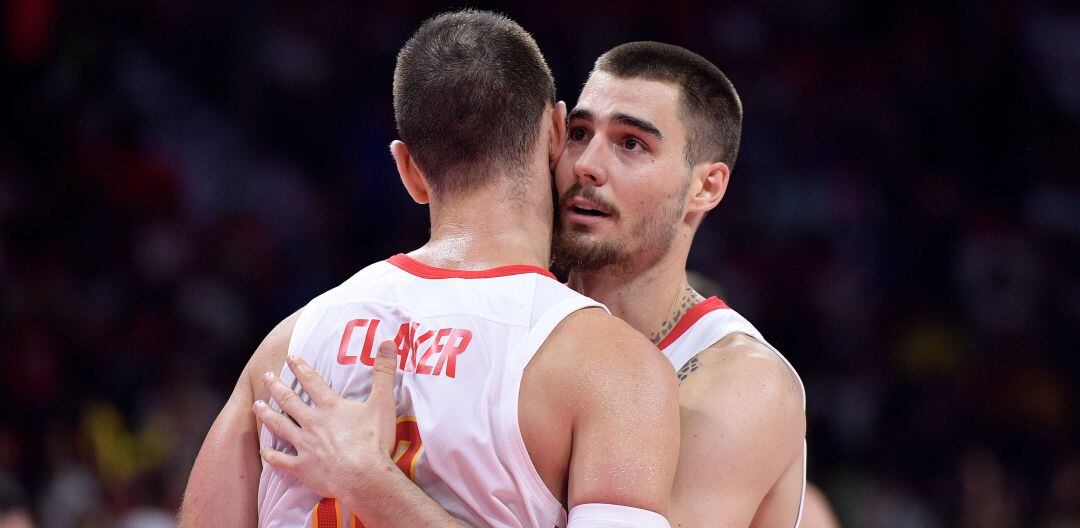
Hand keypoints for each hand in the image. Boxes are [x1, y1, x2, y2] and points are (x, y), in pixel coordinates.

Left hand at [254, 340, 399, 499]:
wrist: (364, 476)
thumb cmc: (374, 441)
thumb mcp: (383, 402)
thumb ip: (384, 372)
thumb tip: (388, 342)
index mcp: (331, 407)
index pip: (313, 382)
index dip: (301, 368)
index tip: (291, 357)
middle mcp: (313, 423)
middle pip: (290, 401)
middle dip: (276, 386)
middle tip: (265, 376)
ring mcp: (305, 445)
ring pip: (280, 426)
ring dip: (267, 414)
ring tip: (257, 405)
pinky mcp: (302, 467)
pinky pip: (281, 460)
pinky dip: (271, 455)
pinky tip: (263, 449)